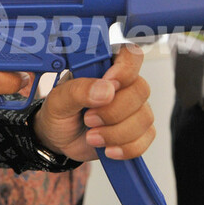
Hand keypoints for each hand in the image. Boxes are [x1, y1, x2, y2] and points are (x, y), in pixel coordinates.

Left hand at [32, 44, 154, 161]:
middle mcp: (125, 85)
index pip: (131, 55)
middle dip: (113, 111)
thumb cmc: (59, 113)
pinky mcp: (138, 132)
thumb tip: (106, 90)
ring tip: (92, 136)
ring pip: (144, 118)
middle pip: (141, 90)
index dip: (126, 69)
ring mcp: (135, 109)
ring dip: (116, 133)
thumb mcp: (58, 99)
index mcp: (106, 68)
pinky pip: (145, 140)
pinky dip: (125, 148)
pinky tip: (107, 148)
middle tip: (88, 119)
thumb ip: (79, 90)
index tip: (110, 84)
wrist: (58, 141)